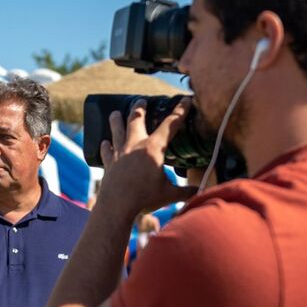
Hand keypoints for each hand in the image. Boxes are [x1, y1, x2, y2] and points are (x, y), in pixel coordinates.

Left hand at [98, 99, 196, 218]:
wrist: (116, 206)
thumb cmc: (144, 198)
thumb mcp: (169, 194)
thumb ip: (186, 191)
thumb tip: (203, 191)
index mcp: (154, 148)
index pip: (171, 125)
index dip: (180, 111)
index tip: (186, 100)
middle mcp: (135, 145)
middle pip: (136, 119)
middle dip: (140, 108)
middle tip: (141, 100)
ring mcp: (119, 153)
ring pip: (117, 130)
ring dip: (116, 120)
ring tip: (115, 113)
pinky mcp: (109, 163)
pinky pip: (106, 151)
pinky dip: (106, 146)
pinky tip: (104, 143)